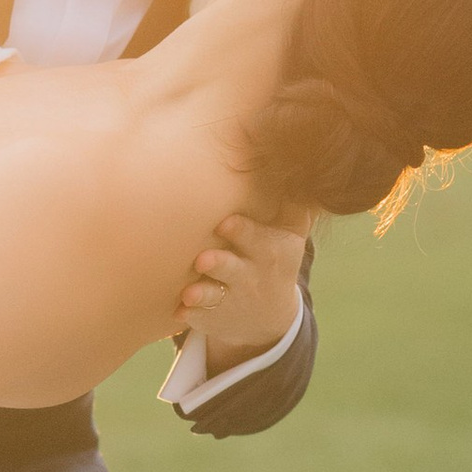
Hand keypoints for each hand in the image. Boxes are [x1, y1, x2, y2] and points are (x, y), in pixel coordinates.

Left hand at [176, 211, 306, 372]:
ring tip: (190, 292)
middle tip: (204, 259)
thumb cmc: (270, 255)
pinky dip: (188, 315)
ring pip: (215, 296)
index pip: (260, 240)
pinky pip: (199, 318)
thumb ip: (289, 198)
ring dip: (202, 294)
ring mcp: (233, 301)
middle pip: (235, 269)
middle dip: (221, 264)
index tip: (226, 223)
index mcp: (273, 252)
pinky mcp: (213, 319)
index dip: (243, 232)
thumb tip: (293, 151)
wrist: (268, 316)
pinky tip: (177, 311)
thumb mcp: (289, 232)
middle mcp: (253, 277)